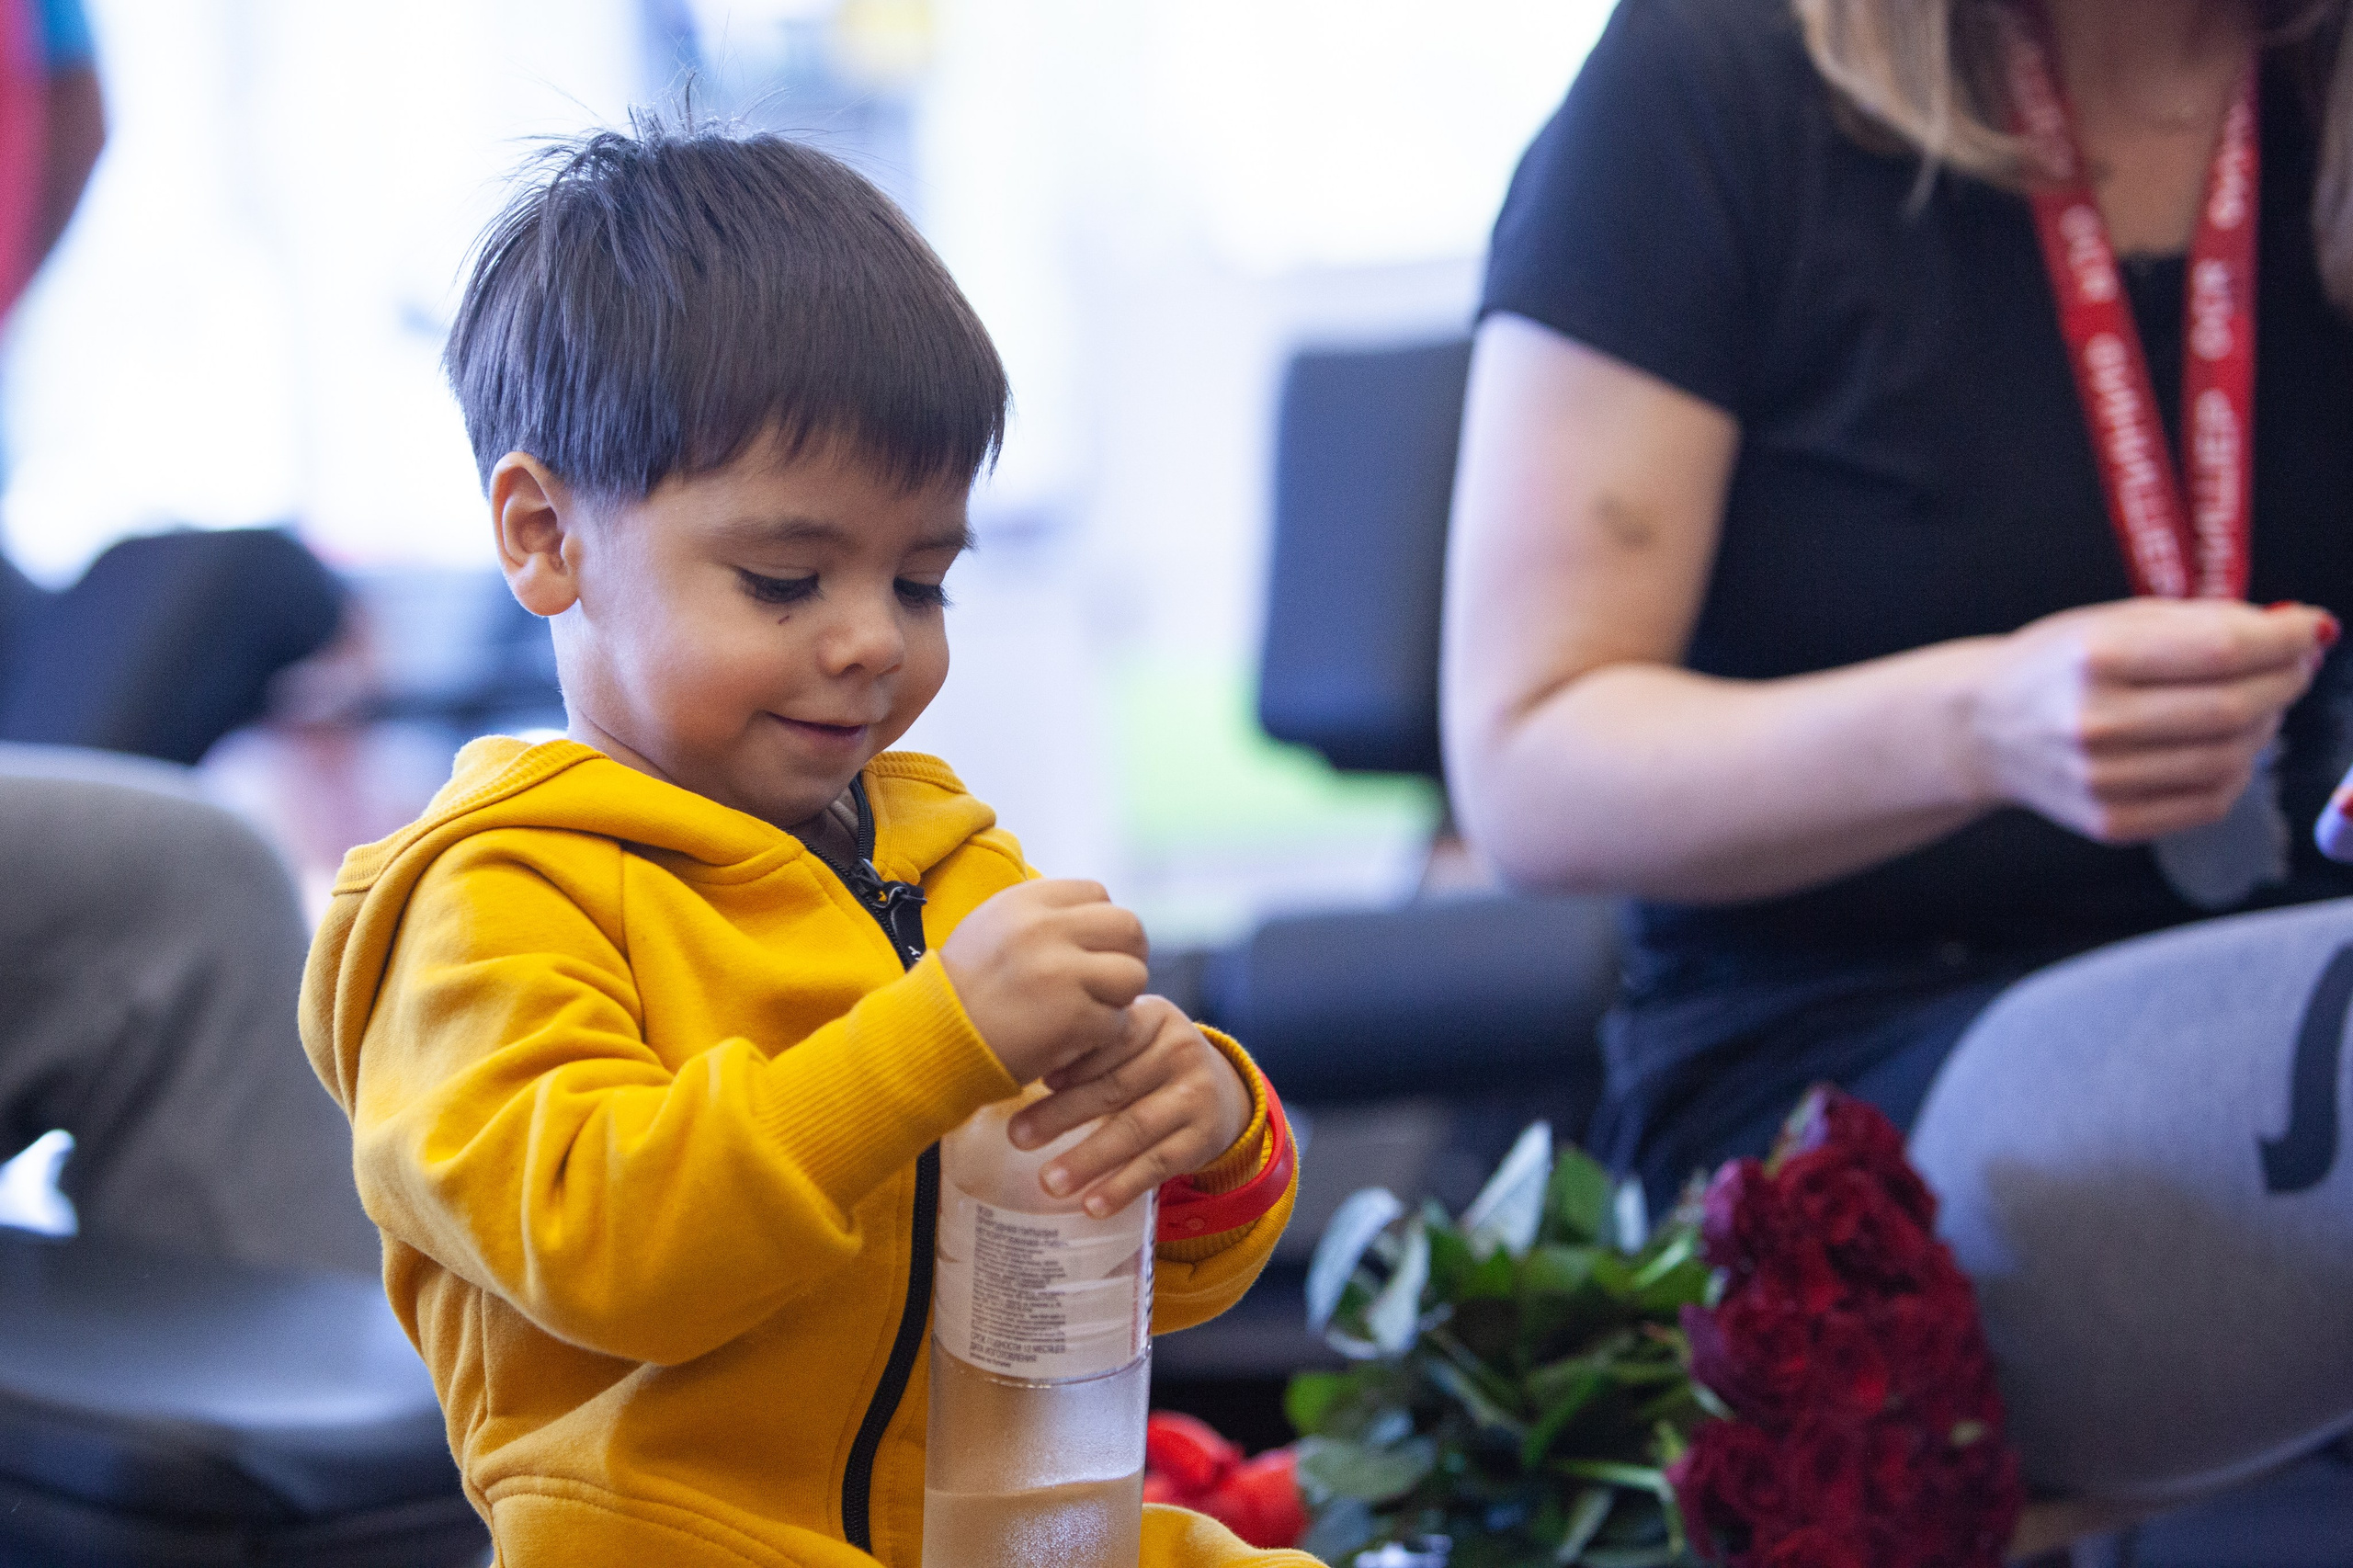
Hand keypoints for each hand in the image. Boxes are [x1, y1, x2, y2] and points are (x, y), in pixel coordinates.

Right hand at [939, 879, 1148, 1083]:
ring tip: (1090, 1011)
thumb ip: (1041, 914)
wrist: (930, 1041)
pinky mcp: (1073, 1017)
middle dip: (1126, 955)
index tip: (1090, 950)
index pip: (1097, 893)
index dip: (1101, 924)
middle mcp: (1045, 928)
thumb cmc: (964, 991)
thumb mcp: (992, 927)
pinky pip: (1117, 1021)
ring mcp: (1061, 972)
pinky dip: (1102, 1035)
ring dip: (1119, 998)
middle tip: (1109, 982)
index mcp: (1026, 901)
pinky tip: (1075, 1040)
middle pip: (1128, 926)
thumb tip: (1095, 912)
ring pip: (1133, 974)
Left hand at [1006, 995, 1252, 1217]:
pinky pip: (1157, 1165)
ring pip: (1134, 1129)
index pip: (1109, 1040)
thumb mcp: (1133, 1041)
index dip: (1070, 1064)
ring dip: (1087, 1159)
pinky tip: (1092, 1205)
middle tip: (1017, 1137)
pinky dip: (1122, 1187)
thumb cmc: (1153, 1063)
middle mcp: (1182, 1050)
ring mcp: (1196, 1095)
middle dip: (1061, 1114)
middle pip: (1113, 1087)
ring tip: (1049, 1181)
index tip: (1033, 1083)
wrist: (1222, 1091)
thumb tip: (1028, 1069)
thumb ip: (1093, 1049)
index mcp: (1156, 1018)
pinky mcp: (1203, 1138)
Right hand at [1963, 598, 2334, 843]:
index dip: (2284, 640)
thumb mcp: (2115, 620)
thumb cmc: (2058, 665)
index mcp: (2094, 657)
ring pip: (2231, 759)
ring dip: (2265, 727)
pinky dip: (2235, 772)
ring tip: (2256, 705)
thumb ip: (2204, 622)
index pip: (2222, 650)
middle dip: (2286, 682)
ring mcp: (2101, 780)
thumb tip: (2298, 633)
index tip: (2310, 628)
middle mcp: (2094, 722)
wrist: (1984, 728)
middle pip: (2233, 709)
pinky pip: (2208, 802)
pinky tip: (2224, 746)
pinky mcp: (2110, 821)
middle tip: (2296, 666)